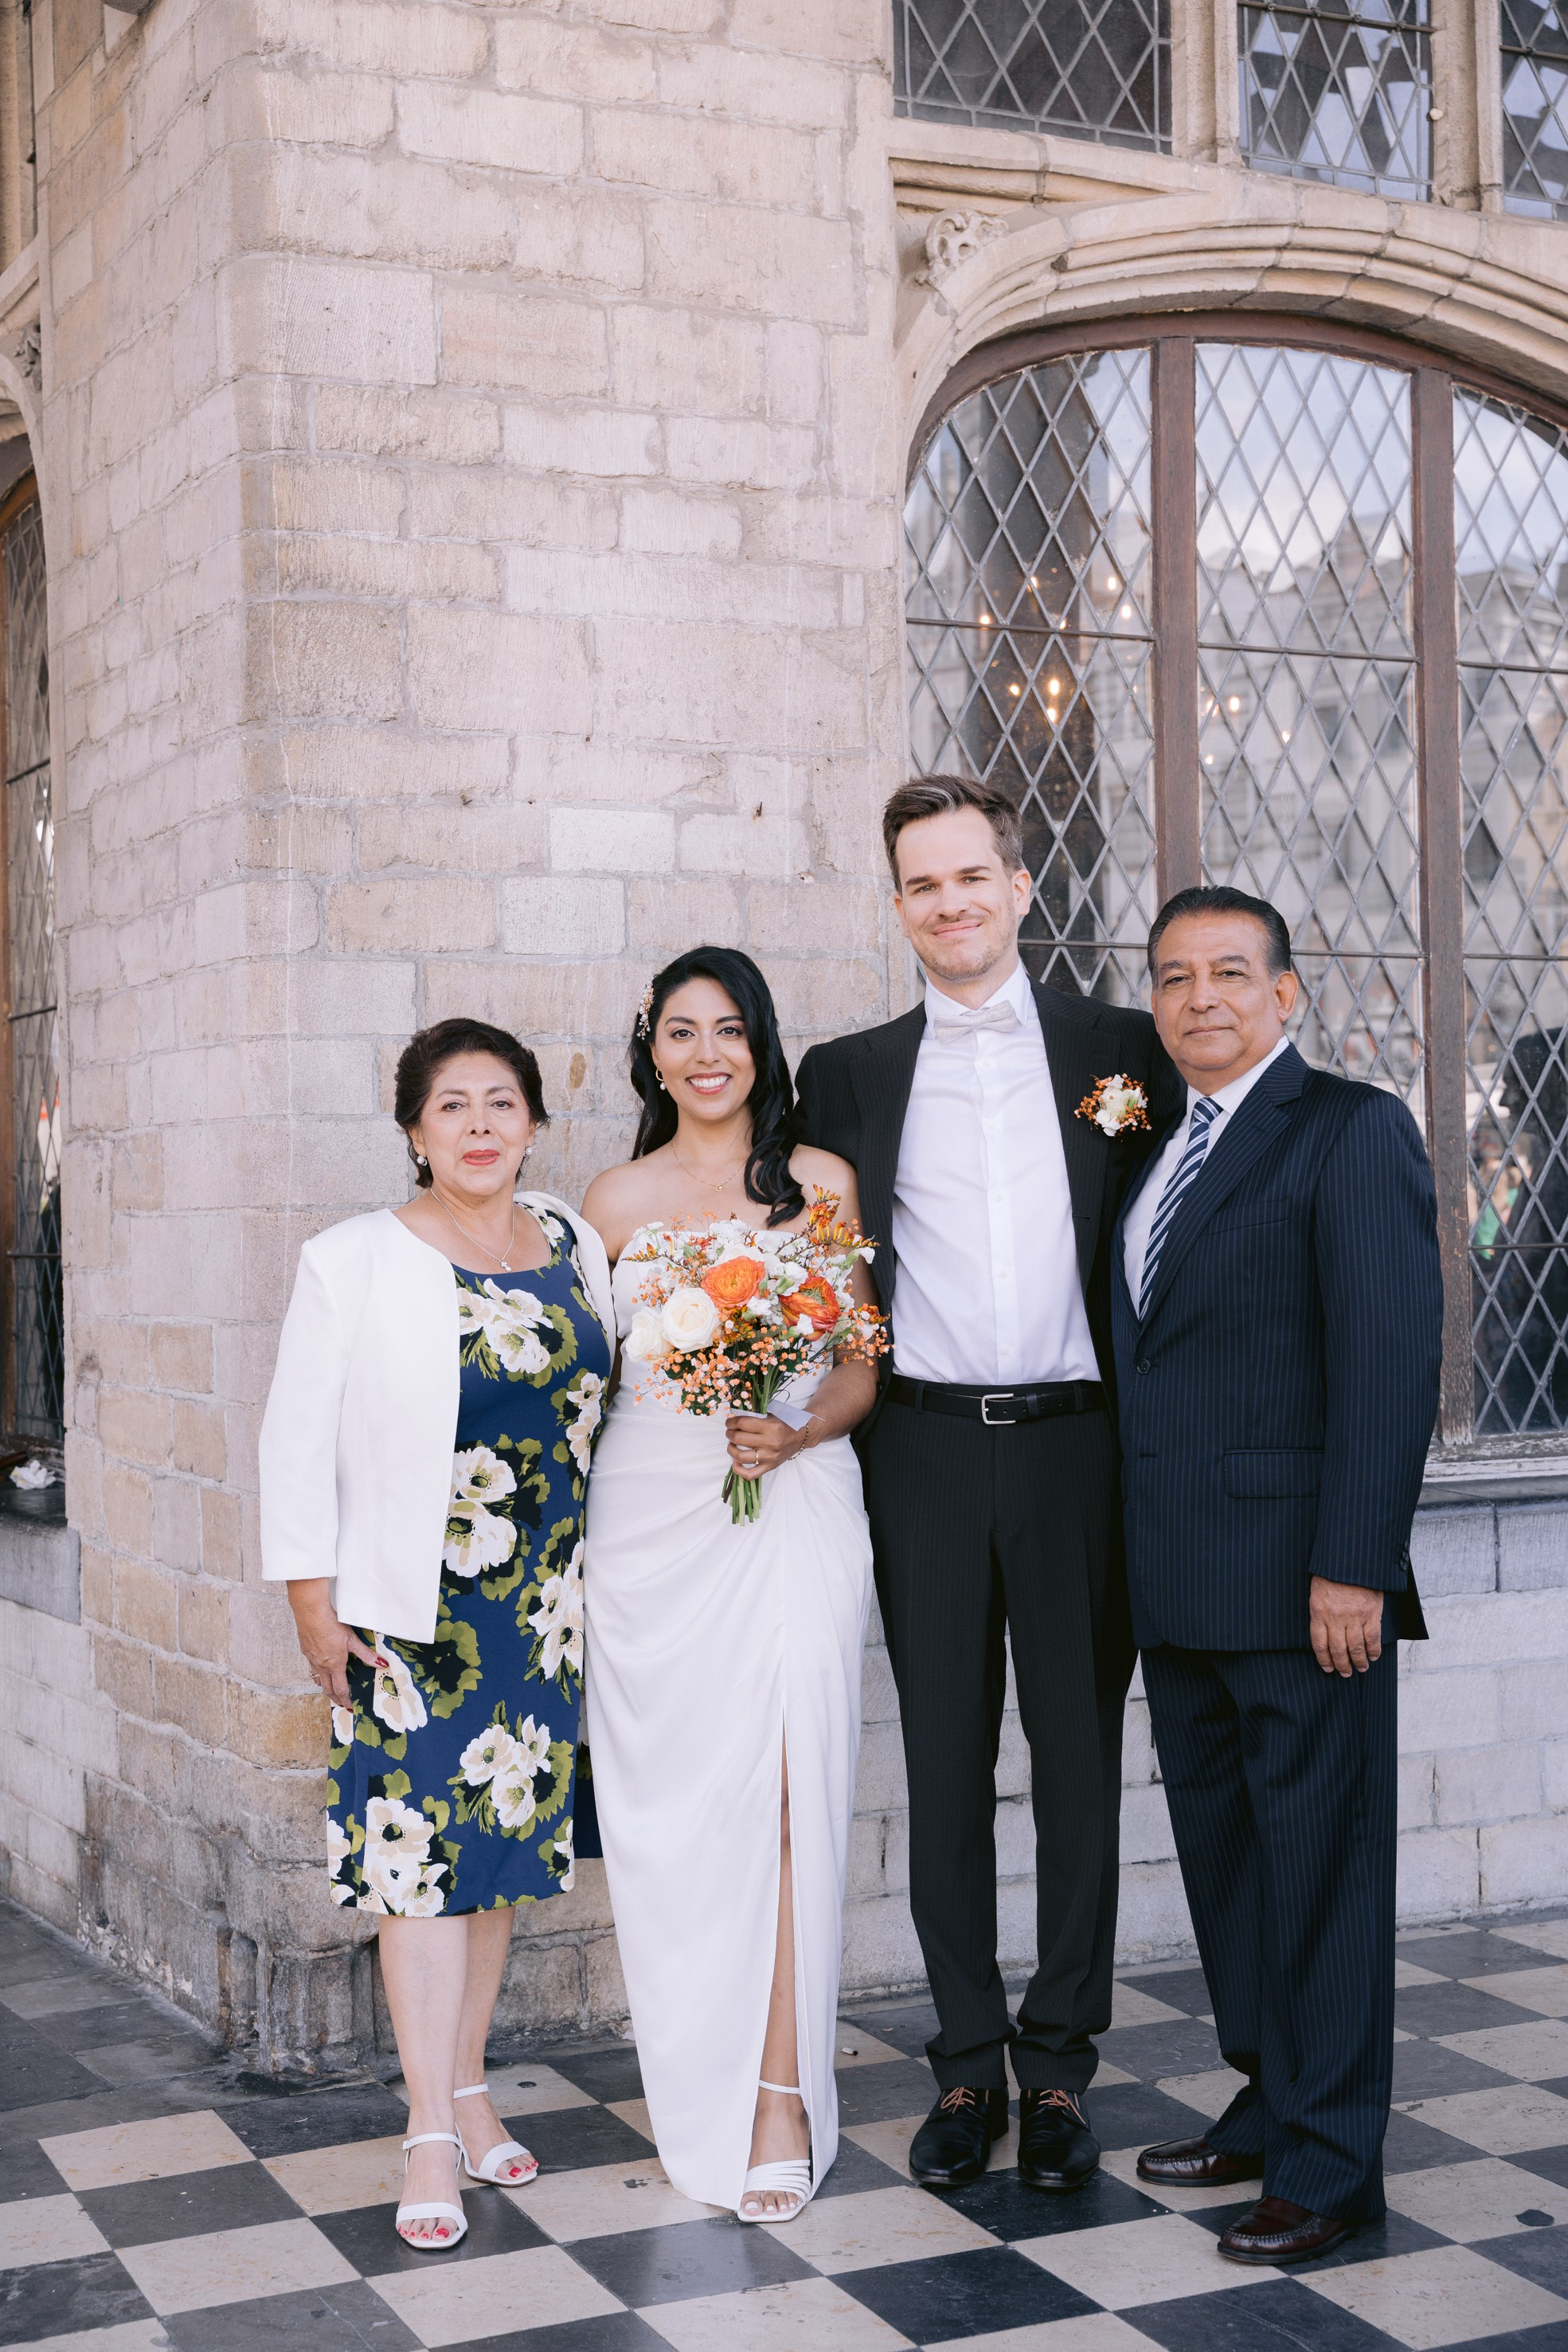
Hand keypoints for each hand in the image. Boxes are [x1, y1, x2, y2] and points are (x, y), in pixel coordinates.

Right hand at [287, 1580, 382, 1708]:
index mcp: (334, 1665)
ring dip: (324, 1686)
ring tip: (330, 1689)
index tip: (349, 1707)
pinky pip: (311, 1666)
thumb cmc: (332, 1625)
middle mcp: (321, 1665)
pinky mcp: (306, 1651)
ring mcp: (312, 1659)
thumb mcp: (352, 1640)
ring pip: (317, 1678)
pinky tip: (319, 1665)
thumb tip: (380, 1663)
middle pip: (327, 1688)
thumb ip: (366, 1653)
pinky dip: (317, 1671)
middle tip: (340, 1704)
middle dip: (335, 1698)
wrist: (311, 1615)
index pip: (340, 1689)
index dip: (345, 1700)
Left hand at [725, 1412, 811, 1480]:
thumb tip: (733, 1420)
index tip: (729, 1423)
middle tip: (729, 1432)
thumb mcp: (770, 1416)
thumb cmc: (784, 1425)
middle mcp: (769, 1443)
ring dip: (731, 1449)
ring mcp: (769, 1457)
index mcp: (770, 1427)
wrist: (799, 1437)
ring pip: (741, 1456)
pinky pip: (750, 1474)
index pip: (742, 1424)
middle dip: (729, 1434)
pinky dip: (739, 1469)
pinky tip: (736, 1461)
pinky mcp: (769, 1467)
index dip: (731, 1422)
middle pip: (739, 1438)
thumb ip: (754, 1418)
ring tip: (732, 1444)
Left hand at [1309, 1577, 1383, 1676]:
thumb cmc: (1331, 1572)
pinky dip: (1374, 1650)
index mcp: (1319, 1612)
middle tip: (1345, 1674)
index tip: (1328, 1668)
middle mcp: (1336, 1618)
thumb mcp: (1318, 1590)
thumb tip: (1323, 1630)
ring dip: (1359, 1661)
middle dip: (1342, 1665)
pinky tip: (1373, 1656)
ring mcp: (1354, 1617)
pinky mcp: (1372, 1614)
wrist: (1351, 1559)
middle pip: (1338, 1649)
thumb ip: (1320, 1611)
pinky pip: (1373, 1638)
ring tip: (1361, 1668)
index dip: (1324, 1659)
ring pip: (1356, 1647)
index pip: (1319, 1644)